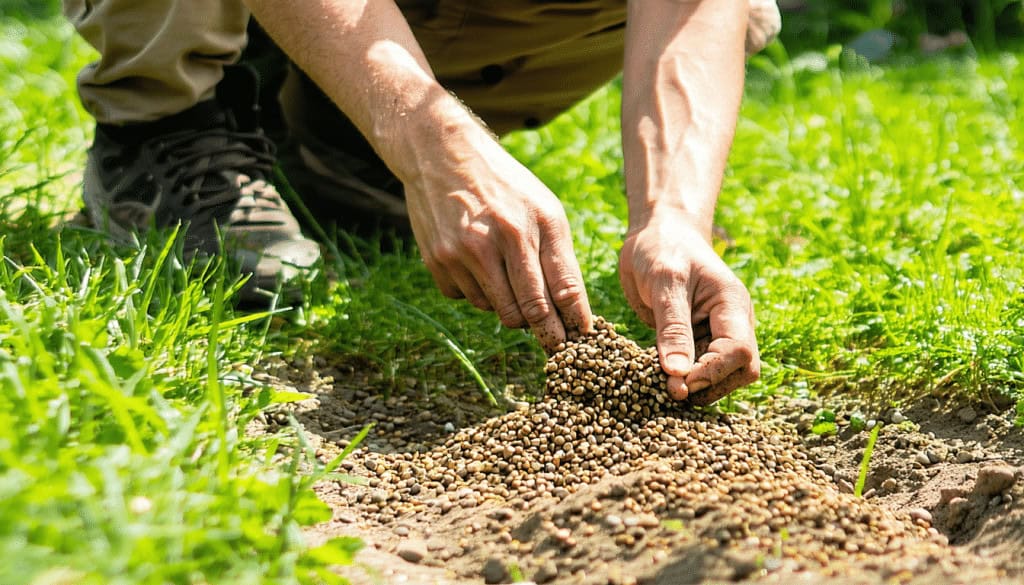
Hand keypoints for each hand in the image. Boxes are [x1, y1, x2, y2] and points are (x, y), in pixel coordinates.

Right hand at [405, 129, 592, 349]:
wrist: (443, 154)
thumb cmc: (506, 187)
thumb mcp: (544, 210)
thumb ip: (560, 259)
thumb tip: (571, 311)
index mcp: (531, 227)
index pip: (561, 290)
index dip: (573, 322)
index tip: (581, 341)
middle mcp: (496, 242)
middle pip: (528, 312)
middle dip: (545, 331)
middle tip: (553, 341)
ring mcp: (462, 253)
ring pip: (496, 311)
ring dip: (508, 306)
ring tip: (507, 274)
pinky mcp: (437, 261)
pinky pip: (466, 299)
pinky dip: (477, 292)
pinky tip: (477, 264)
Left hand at [619, 212, 758, 403]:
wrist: (657, 233)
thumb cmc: (663, 248)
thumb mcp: (664, 282)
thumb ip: (672, 327)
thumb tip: (677, 375)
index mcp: (732, 304)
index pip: (739, 351)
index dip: (712, 373)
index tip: (678, 382)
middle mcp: (733, 321)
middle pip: (742, 370)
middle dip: (710, 386)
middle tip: (669, 391)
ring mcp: (717, 332)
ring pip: (724, 376)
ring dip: (698, 388)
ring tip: (663, 388)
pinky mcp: (698, 340)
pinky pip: (701, 369)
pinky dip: (685, 379)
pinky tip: (660, 381)